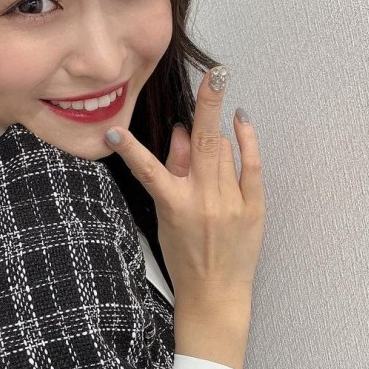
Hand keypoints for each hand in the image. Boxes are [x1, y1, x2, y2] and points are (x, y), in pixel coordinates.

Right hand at [104, 66, 264, 303]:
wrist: (216, 295)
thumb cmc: (186, 259)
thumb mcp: (167, 218)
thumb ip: (173, 174)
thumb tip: (178, 134)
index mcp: (174, 205)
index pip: (147, 169)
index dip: (130, 149)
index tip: (115, 132)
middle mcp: (203, 201)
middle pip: (202, 143)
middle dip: (207, 104)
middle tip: (214, 73)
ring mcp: (231, 203)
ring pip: (225, 149)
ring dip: (219, 122)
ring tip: (217, 96)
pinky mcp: (253, 207)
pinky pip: (251, 165)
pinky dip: (247, 140)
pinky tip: (242, 120)